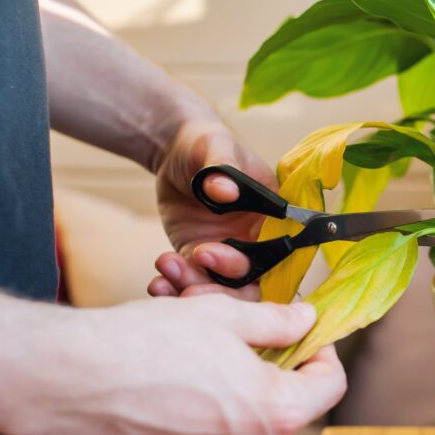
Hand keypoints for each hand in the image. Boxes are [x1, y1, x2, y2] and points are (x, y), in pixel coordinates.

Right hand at [12, 297, 344, 434]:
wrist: (66, 383)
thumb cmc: (144, 343)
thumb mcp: (223, 316)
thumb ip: (277, 322)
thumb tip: (306, 320)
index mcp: (276, 414)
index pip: (330, 385)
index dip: (321, 352)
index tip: (303, 337)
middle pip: (287, 412)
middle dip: (274, 378)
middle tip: (243, 347)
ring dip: (238, 406)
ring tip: (201, 372)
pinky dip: (205, 434)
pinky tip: (175, 402)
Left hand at [151, 116, 275, 298]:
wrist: (175, 151)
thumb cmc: (206, 143)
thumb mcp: (216, 146)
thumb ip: (222, 167)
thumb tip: (225, 190)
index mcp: (273, 218)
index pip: (276, 255)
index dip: (249, 265)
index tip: (209, 254)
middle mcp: (256, 241)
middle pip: (251, 283)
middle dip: (220, 291)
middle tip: (187, 285)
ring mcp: (227, 252)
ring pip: (221, 289)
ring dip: (193, 288)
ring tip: (166, 271)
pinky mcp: (198, 258)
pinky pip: (193, 282)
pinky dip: (176, 287)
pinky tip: (158, 283)